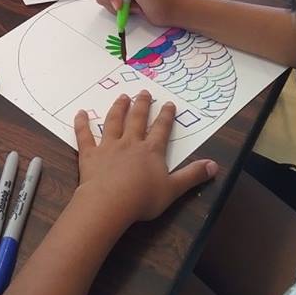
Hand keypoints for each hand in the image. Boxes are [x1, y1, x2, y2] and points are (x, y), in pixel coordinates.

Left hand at [75, 92, 216, 223]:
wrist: (110, 202)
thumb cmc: (143, 198)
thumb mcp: (174, 189)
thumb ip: (193, 175)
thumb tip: (215, 165)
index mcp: (151, 151)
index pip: (161, 130)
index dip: (166, 116)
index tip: (168, 103)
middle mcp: (130, 143)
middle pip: (137, 120)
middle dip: (142, 105)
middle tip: (144, 92)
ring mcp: (109, 146)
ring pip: (114, 122)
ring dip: (118, 108)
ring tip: (122, 96)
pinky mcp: (90, 154)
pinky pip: (85, 135)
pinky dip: (82, 123)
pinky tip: (80, 113)